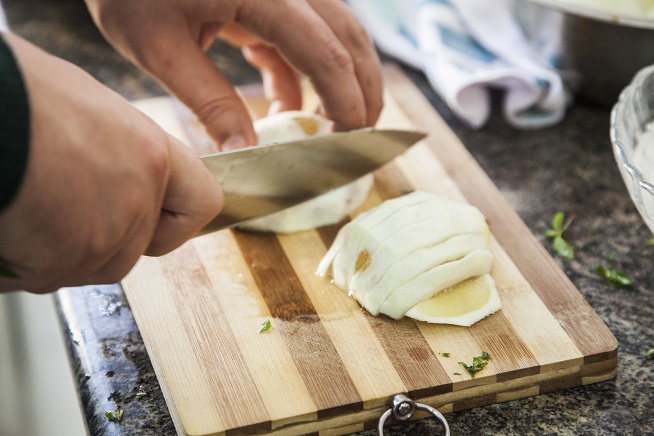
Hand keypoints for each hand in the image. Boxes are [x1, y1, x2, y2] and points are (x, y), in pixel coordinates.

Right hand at [0, 33, 222, 293]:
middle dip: (100, 240)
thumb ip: (120, 148)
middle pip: (135, 247)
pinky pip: (46, 277)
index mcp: (150, 152)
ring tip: (27, 209)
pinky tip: (8, 225)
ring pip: (93, 268)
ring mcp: (104, 233)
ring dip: (61, 254)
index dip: (177, 220)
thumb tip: (117, 164)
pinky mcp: (62, 261)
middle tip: (59, 208)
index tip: (160, 222)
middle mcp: (138, 195)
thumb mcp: (86, 106)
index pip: (202, 203)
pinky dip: (22, 264)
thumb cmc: (16, 95)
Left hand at [83, 0, 383, 149]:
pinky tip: (288, 106)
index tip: (351, 140)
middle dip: (361, 89)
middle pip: (348, 36)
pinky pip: (304, 36)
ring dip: (339, 81)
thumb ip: (209, 101)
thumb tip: (245, 150)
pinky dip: (303, 74)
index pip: (323, 50)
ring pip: (336, 34)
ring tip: (328, 127)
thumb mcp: (160, 49)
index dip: (345, 98)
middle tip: (358, 137)